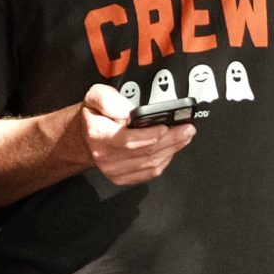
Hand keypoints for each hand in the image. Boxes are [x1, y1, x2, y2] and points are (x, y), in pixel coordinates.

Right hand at [78, 84, 192, 187]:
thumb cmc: (96, 114)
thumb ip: (110, 100)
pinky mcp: (122, 178)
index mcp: (98, 135)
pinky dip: (165, 160)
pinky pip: (150, 172)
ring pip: (151, 163)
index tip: (166, 127)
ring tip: (184, 136)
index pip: (128, 140)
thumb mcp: (96, 95)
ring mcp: (113, 170)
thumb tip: (129, 112)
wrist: (87, 135)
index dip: (150, 135)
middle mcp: (104, 156)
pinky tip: (172, 148)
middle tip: (187, 129)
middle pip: (145, 152)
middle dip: (171, 140)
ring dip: (172, 149)